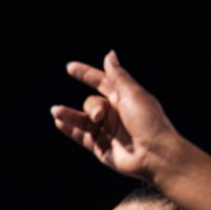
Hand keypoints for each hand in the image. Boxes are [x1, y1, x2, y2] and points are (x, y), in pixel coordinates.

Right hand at [50, 50, 180, 181]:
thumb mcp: (132, 94)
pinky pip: (80, 136)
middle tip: (99, 116)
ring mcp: (106, 131)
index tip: (70, 67)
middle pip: (91, 102)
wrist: (154, 154)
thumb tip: (109, 55)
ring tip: (56, 111)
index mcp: (124, 98)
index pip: (102, 82)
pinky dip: (68, 129)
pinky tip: (59, 122)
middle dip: (91, 106)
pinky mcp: (100, 147)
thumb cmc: (149, 122)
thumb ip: (117, 76)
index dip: (86, 75)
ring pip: (82, 119)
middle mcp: (114, 114)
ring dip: (68, 114)